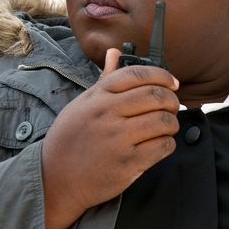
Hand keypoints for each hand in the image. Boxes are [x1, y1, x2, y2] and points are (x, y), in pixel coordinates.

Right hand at [41, 48, 179, 228]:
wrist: (55, 177)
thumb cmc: (70, 138)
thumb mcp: (82, 103)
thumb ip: (104, 79)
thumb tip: (115, 51)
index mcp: (99, 96)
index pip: (138, 74)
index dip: (162, 76)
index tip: (172, 83)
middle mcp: (108, 113)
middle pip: (156, 96)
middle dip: (171, 100)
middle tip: (172, 106)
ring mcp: (118, 139)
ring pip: (164, 121)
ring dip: (172, 123)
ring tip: (166, 126)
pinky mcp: (128, 163)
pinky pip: (163, 146)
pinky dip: (168, 143)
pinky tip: (160, 143)